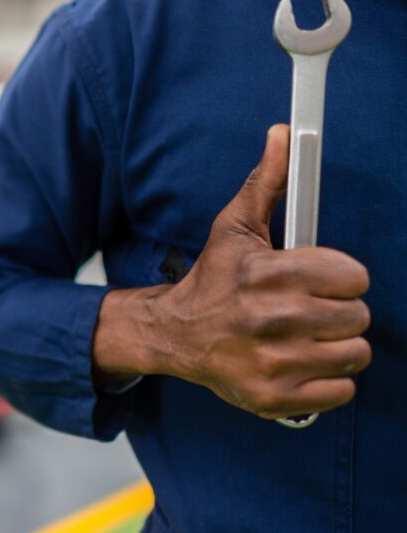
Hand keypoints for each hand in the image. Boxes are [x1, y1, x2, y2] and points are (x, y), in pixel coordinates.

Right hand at [94, 124, 371, 420]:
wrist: (175, 336)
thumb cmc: (214, 280)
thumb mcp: (235, 228)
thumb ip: (267, 182)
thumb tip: (283, 134)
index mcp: (266, 274)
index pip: (353, 276)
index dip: (340, 277)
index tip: (319, 281)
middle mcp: (269, 320)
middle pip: (358, 317)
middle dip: (339, 312)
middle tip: (308, 310)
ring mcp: (272, 362)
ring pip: (355, 354)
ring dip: (336, 347)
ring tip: (305, 337)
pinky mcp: (274, 398)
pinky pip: (342, 392)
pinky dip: (328, 382)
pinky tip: (300, 364)